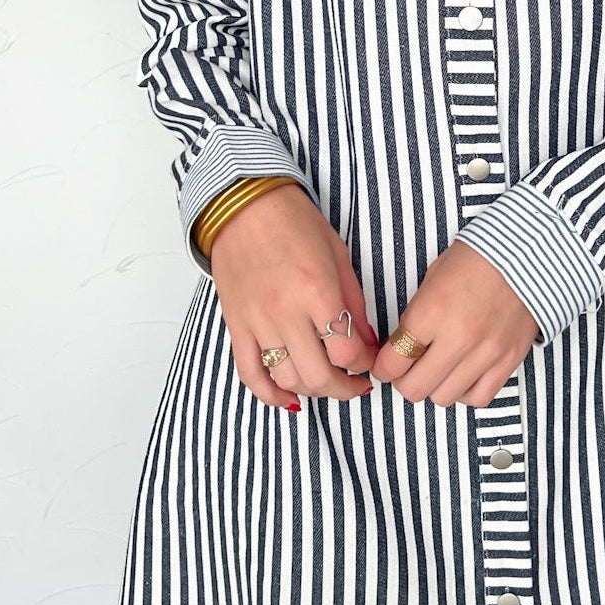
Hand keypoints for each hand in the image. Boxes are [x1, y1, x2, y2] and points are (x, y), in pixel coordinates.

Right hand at [207, 182, 381, 406]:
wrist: (244, 206)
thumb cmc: (296, 224)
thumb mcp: (338, 257)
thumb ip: (354, 305)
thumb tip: (367, 344)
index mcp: (317, 291)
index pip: (346, 351)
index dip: (364, 365)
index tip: (369, 361)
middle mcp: (285, 312)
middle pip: (318, 375)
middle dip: (344, 388)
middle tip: (356, 384)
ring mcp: (257, 322)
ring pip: (287, 379)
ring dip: (313, 390)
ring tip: (327, 382)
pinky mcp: (235, 325)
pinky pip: (250, 374)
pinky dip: (269, 394)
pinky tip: (289, 398)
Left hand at [368, 239, 539, 406]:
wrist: (529, 252)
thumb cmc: (478, 258)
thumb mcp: (434, 277)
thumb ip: (417, 315)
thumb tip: (403, 345)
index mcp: (432, 312)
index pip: (393, 361)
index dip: (382, 367)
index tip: (384, 365)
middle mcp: (457, 339)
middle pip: (414, 389)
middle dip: (404, 380)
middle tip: (408, 368)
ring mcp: (486, 354)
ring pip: (443, 398)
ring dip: (434, 386)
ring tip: (438, 368)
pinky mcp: (508, 361)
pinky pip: (478, 398)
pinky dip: (464, 392)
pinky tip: (463, 375)